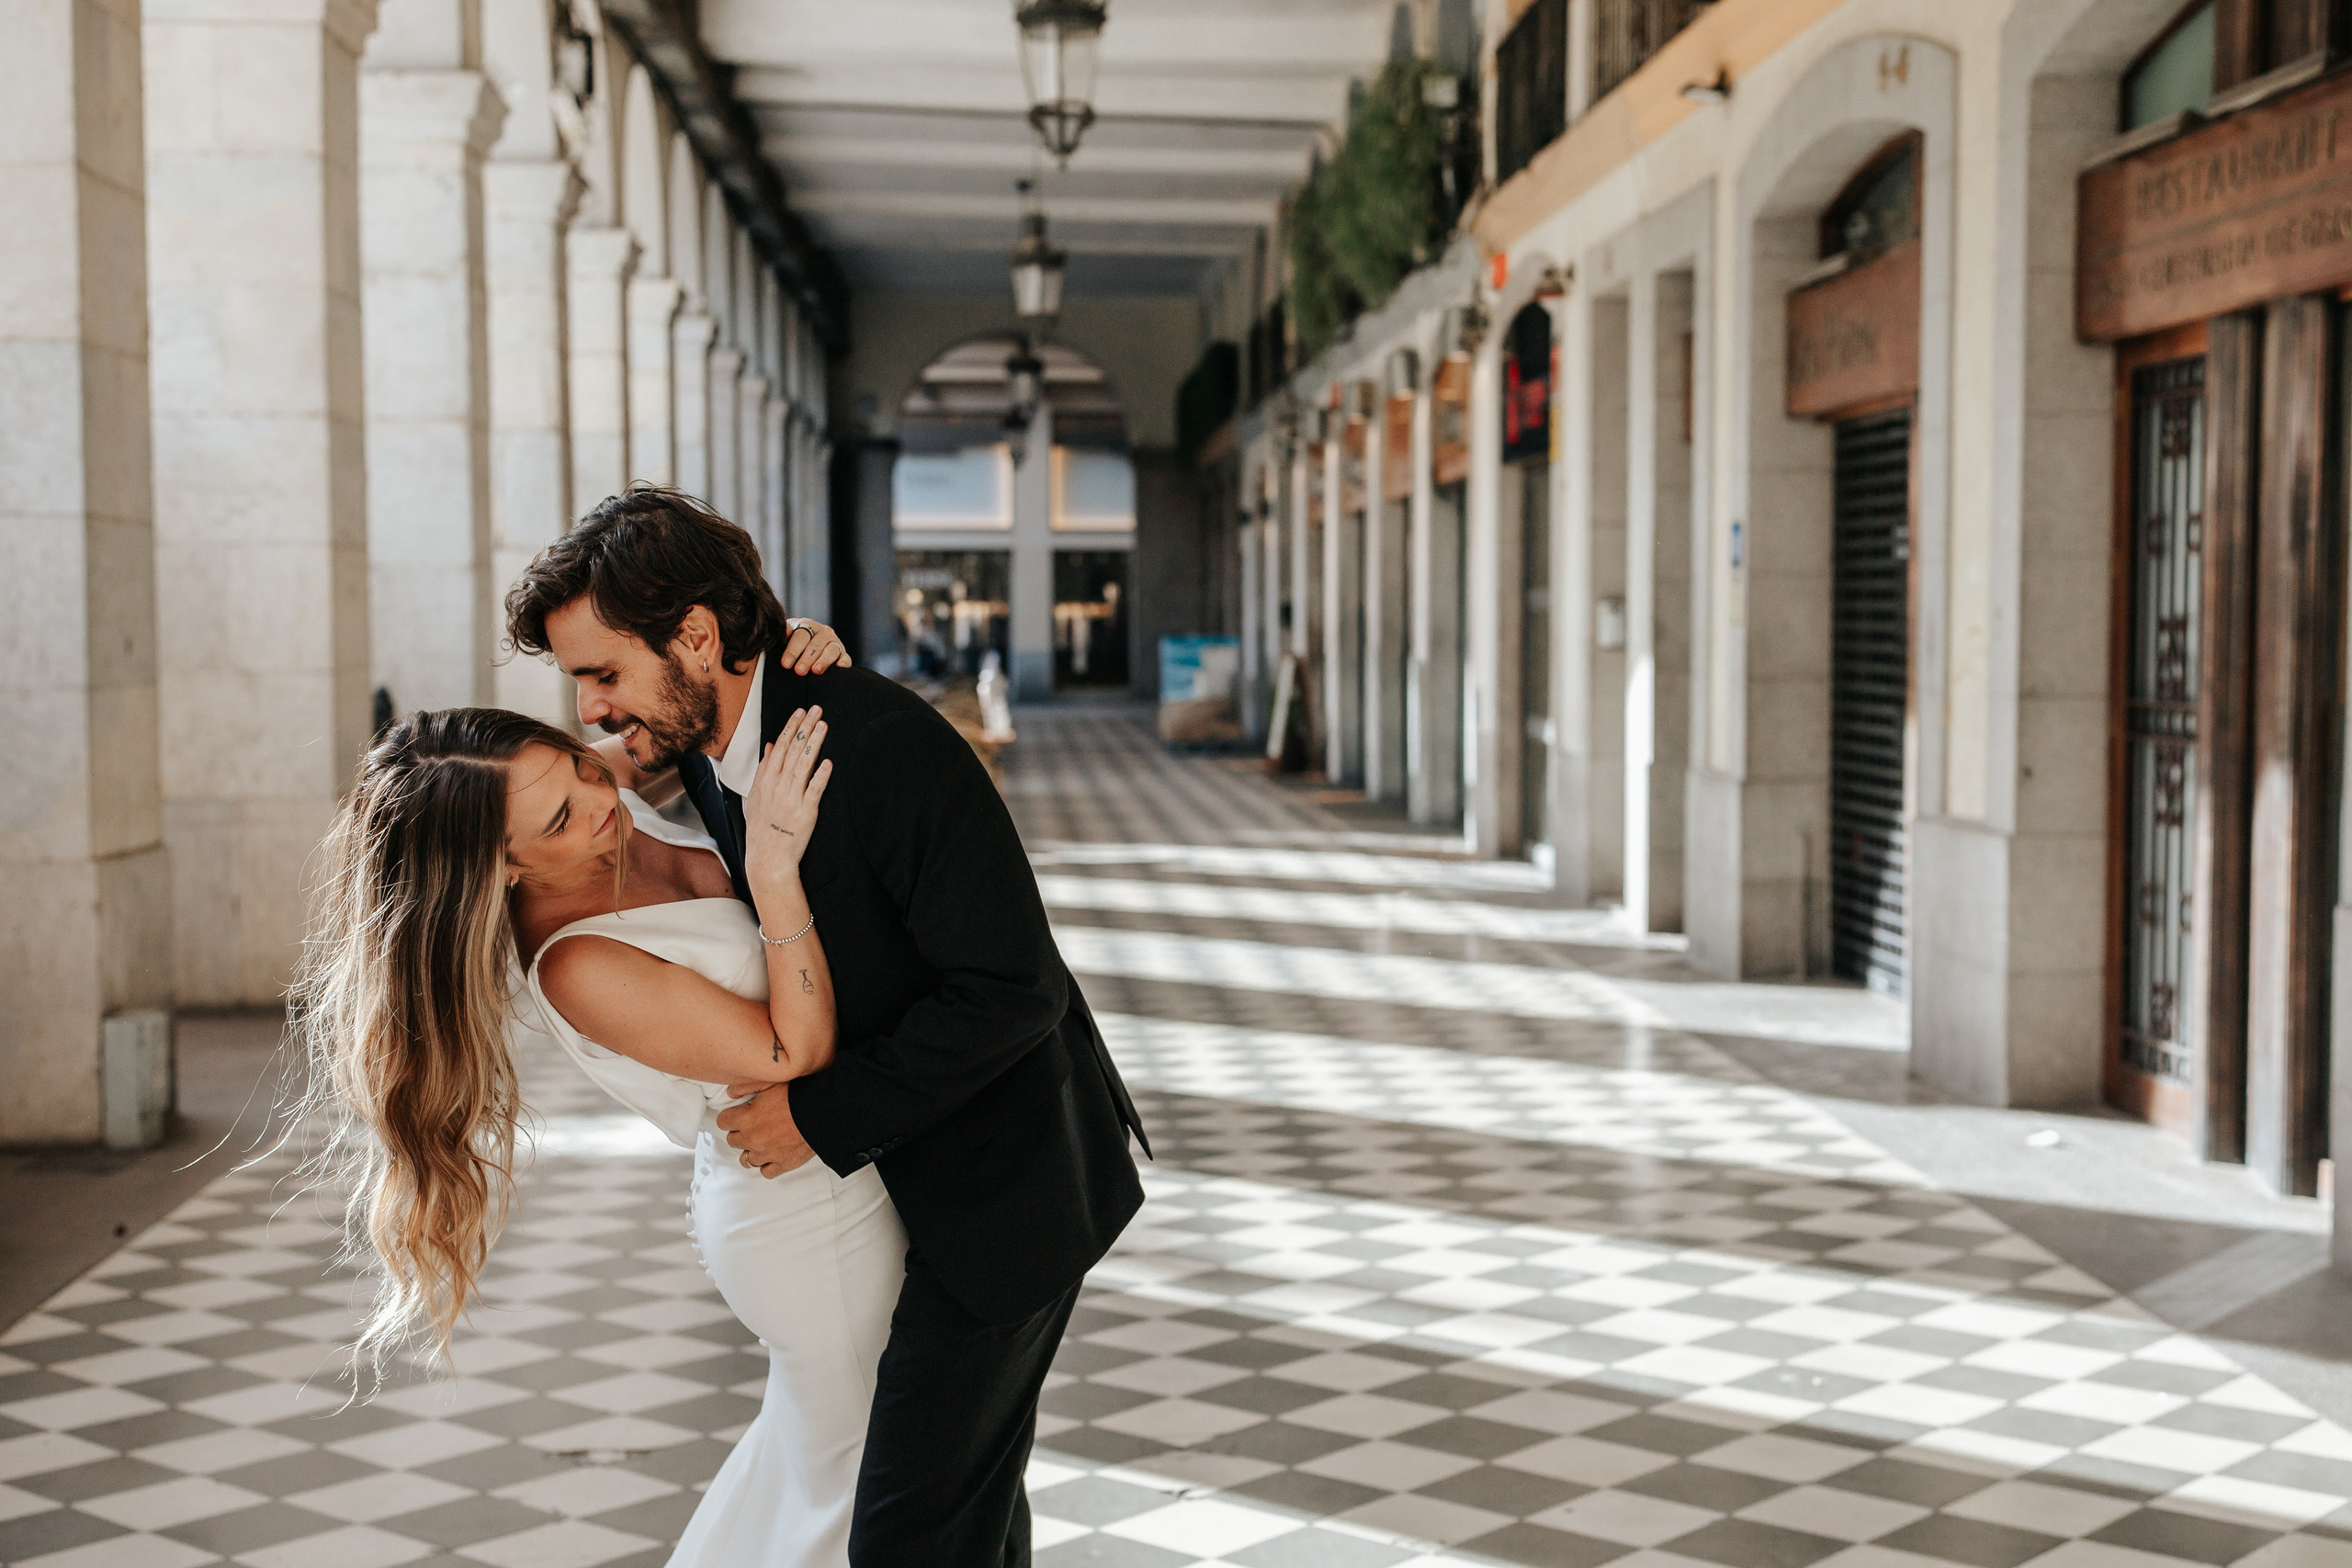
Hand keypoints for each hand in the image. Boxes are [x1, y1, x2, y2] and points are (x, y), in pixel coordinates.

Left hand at [718, 1082, 815, 1177]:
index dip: (730, 1116)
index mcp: (746, 1119)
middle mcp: (753, 1139)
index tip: (737, 1114)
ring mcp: (767, 1154)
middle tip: (751, 1124)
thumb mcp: (770, 1081)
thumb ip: (746, 1086)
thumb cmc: (799, 1094)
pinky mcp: (784, 1164)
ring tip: (761, 1141)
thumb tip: (731, 1093)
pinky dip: (767, 1164)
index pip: (723, 1122)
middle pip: (733, 1141)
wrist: (824, 1112)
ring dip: (751, 1150)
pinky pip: (766, 1172)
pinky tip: (772, 1154)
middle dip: (740, 1132)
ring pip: (746, 1160)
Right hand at [743, 707, 830, 887]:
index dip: (791, 727)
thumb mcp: (756, 796)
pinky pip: (814, 790)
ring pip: (803, 764)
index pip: (780, 746)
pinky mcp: (805, 812)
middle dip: (805, 727)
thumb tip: (771, 746)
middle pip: (792, 750)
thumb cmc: (762, 827)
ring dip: (814, 743)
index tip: (801, 711)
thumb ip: (764, 770)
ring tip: (824, 725)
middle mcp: (777, 786)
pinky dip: (821, 775)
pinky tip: (828, 762)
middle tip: (816, 709)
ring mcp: (791, 798)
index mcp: (765, 780)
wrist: (767, 857)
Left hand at [780, 618, 851, 674]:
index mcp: (807, 625)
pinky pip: (845, 658)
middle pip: (816, 644)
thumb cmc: (794, 643)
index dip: (793, 650)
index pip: (801, 636)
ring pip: (831, 650)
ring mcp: (835, 643)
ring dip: (823, 661)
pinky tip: (839, 667)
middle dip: (807, 658)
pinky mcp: (843, 655)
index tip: (786, 664)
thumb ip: (784, 633)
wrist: (808, 647)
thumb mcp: (787, 635)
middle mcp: (823, 632)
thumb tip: (784, 632)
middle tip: (799, 671)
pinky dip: (843, 663)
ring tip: (816, 671)